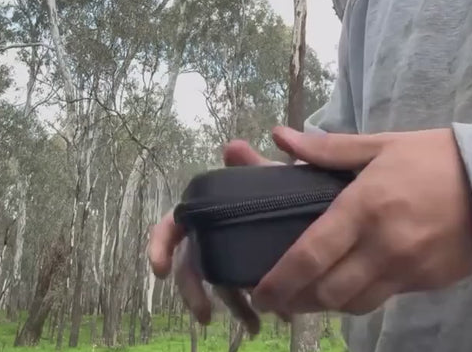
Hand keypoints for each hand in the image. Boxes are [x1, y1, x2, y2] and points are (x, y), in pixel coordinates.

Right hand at [148, 140, 278, 334]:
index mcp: (208, 211)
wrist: (311, 207)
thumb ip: (251, 164)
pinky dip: (259, 304)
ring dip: (233, 306)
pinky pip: (247, 290)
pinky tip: (282, 315)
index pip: (174, 224)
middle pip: (192, 263)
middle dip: (193, 291)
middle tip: (204, 316)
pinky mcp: (250, 269)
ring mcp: (230, 255)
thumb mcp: (270, 177)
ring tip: (253, 327)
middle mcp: (213, 235)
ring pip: (221, 283)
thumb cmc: (280, 189)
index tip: (160, 270)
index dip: (161, 244)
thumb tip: (233, 146)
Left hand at [251, 127, 471, 315]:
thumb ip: (324, 148)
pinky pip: (380, 300)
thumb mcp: (378, 145)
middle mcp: (382, 245)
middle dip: (295, 300)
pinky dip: (355, 300)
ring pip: (353, 304)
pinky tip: (344, 286)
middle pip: (328, 291)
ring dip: (323, 305)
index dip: (281, 279)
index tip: (259, 292)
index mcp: (364, 207)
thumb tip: (280, 136)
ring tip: (303, 295)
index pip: (311, 254)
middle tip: (275, 297)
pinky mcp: (424, 283)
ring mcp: (406, 269)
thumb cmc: (430, 158)